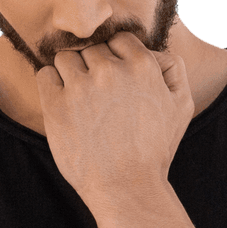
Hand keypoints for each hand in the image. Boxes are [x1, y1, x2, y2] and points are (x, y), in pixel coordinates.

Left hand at [36, 31, 194, 207]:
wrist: (126, 188)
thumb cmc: (154, 150)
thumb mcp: (181, 106)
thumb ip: (173, 69)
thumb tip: (154, 50)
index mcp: (142, 66)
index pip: (119, 39)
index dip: (116, 58)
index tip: (116, 81)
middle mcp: (110, 71)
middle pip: (91, 48)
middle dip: (94, 68)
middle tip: (99, 97)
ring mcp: (81, 87)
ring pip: (65, 57)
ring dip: (70, 74)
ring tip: (80, 101)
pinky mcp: (56, 105)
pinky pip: (45, 75)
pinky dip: (51, 85)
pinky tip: (63, 106)